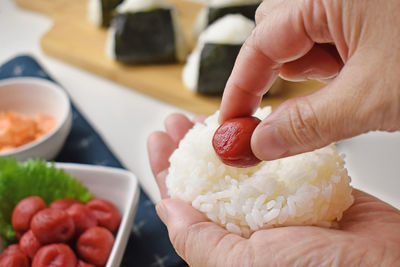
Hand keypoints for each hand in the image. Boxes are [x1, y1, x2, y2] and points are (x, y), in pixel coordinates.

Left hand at [147, 114, 399, 266]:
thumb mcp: (244, 265)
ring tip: (202, 116)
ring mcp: (279, 204)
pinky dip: (262, 140)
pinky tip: (249, 124)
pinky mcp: (308, 187)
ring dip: (222, 140)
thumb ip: (200, 242)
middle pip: (210, 179)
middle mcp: (251, 224)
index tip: (157, 141)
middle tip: (175, 121)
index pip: (185, 202)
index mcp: (229, 243)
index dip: (168, 170)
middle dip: (190, 148)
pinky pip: (278, 158)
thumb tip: (167, 211)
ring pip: (241, 165)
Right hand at [220, 0, 399, 160]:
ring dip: (311, 72)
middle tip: (290, 110)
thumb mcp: (372, 98)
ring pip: (302, 38)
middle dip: (277, 77)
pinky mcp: (363, 14)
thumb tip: (262, 143)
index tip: (231, 126)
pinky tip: (357, 75)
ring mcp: (348, 4)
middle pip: (274, 36)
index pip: (260, 45)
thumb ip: (309, 123)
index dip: (240, 90)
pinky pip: (328, 37)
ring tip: (345, 87)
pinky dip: (332, 65)